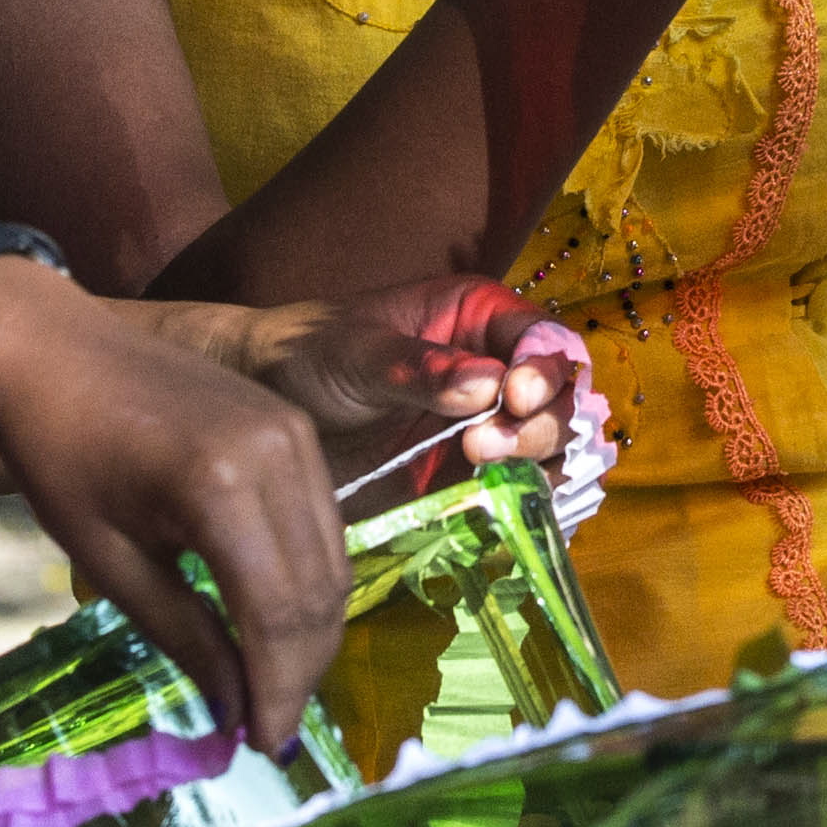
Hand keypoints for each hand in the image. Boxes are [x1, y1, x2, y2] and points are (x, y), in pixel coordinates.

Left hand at [0, 254, 348, 751]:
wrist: (48, 348)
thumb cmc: (57, 453)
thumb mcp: (109, 559)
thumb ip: (185, 636)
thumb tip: (235, 713)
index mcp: (221, 486)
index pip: (277, 616)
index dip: (277, 691)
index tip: (260, 745)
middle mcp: (279, 453)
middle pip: (320, 593)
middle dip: (301, 671)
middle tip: (266, 727)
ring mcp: (294, 433)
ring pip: (332, 562)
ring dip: (309, 632)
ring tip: (269, 682)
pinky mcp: (293, 427)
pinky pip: (321, 524)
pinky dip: (304, 582)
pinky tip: (270, 620)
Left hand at [182, 275, 585, 477]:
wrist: (265, 405)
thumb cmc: (306, 355)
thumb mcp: (356, 353)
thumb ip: (418, 367)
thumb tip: (487, 386)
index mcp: (479, 318)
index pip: (546, 341)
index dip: (546, 370)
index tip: (512, 399)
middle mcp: (497, 370)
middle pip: (561, 399)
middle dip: (538, 424)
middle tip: (479, 446)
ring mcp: (489, 427)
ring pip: (553, 449)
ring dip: (536, 465)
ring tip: (480, 470)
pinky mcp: (473, 478)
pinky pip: (524, 492)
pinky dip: (528, 504)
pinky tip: (505, 508)